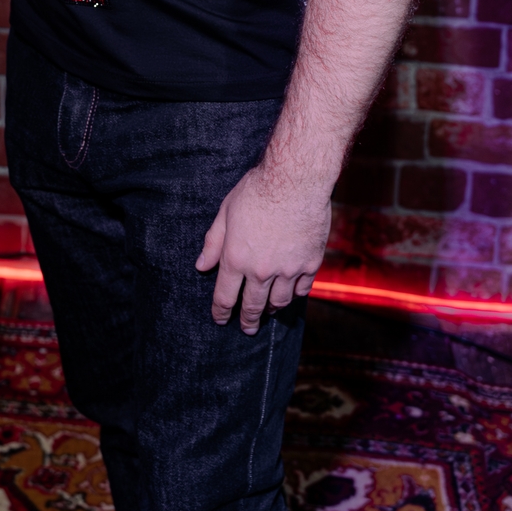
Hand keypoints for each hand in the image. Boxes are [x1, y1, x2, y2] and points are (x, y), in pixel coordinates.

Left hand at [195, 167, 330, 333]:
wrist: (295, 181)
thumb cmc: (257, 191)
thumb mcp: (226, 212)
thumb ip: (213, 242)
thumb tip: (201, 265)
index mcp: (236, 258)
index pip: (225, 296)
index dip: (221, 312)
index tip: (220, 319)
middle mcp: (261, 270)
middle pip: (253, 306)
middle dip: (247, 321)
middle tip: (247, 329)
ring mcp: (288, 270)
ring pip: (279, 302)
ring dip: (271, 310)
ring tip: (268, 312)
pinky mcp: (310, 264)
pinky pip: (302, 289)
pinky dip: (295, 294)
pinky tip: (291, 293)